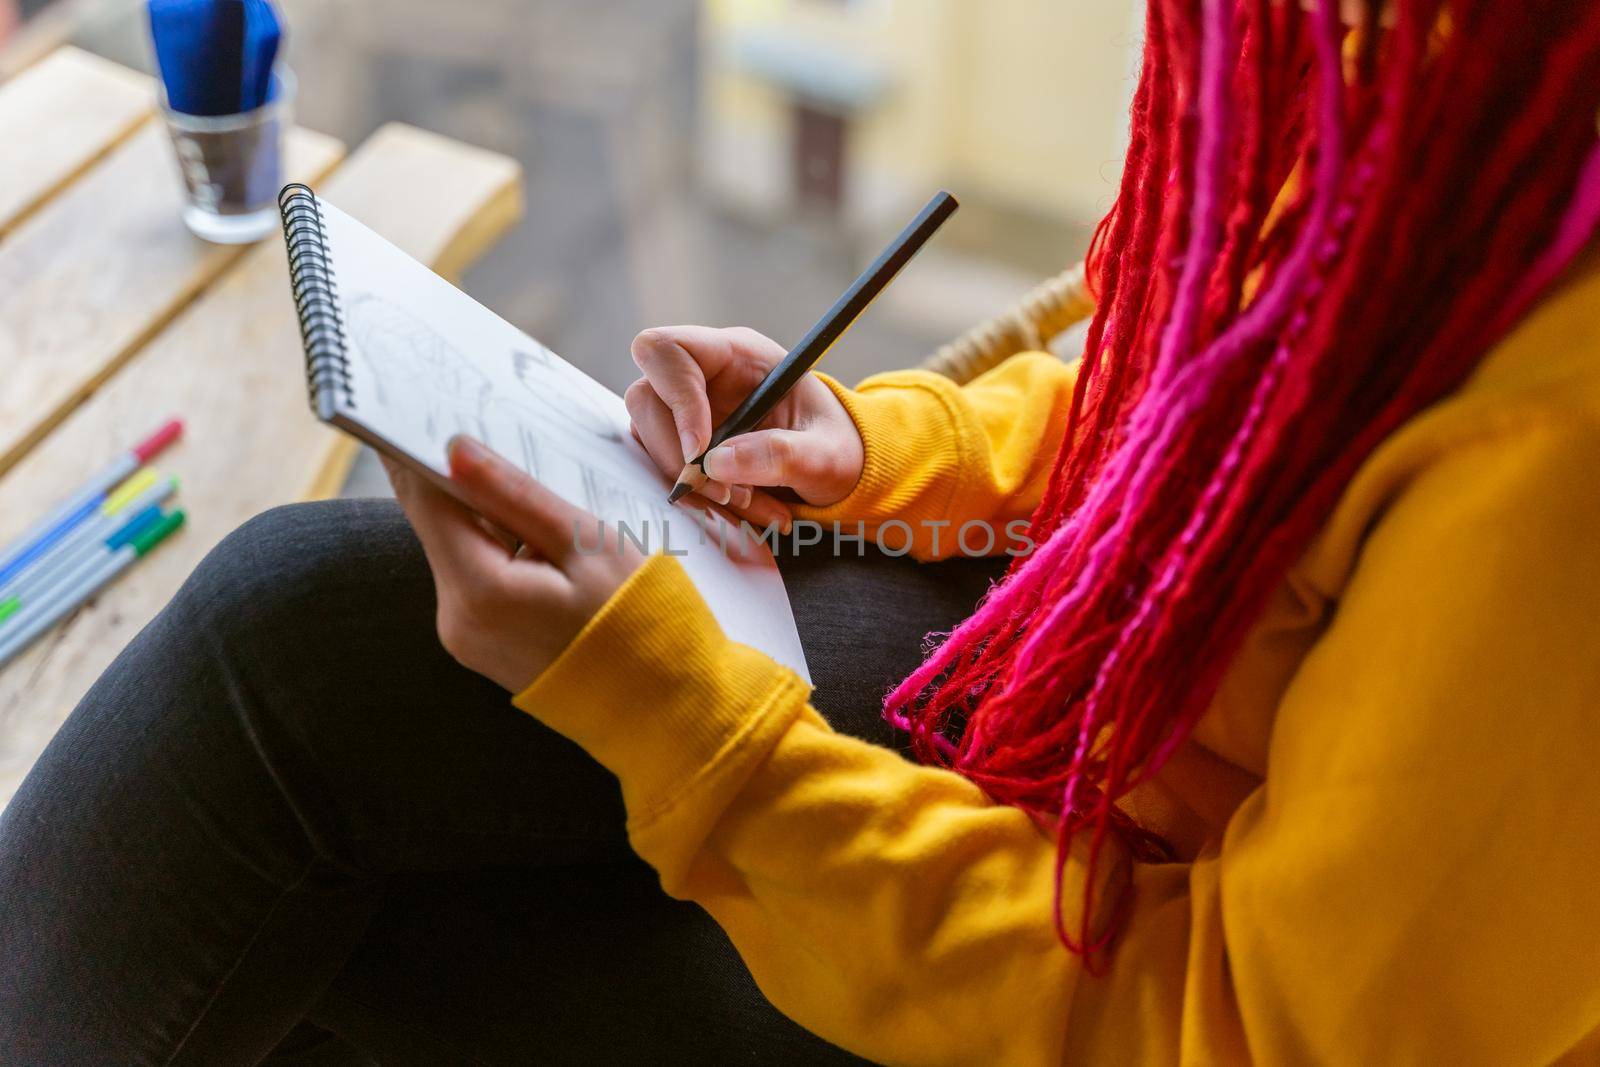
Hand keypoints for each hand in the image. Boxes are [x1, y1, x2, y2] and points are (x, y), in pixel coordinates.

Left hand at [384, 436, 643, 692]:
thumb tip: (454, 449)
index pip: (427, 502)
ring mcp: (466, 639)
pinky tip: (537, 534)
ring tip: (527, 481)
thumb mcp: (587, 546)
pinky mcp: (482, 646)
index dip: (416, 449)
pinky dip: (497, 548)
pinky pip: (477, 579)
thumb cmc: (642, 622)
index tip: (413, 404)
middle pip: (440, 525)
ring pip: (459, 550)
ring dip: (484, 514)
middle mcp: (457, 620)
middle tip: (479, 423)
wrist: (667, 708)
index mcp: (480, 592)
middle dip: (458, 478)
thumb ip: (517, 496)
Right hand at [626, 325, 864, 527]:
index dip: (674, 397)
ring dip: (692, 483)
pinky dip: (700, 497)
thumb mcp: (827, 454)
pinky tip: (743, 505)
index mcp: (737, 353)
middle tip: (724, 492)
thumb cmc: (838, 447)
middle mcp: (704, 375)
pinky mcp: (684, 442)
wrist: (839, 468)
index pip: (668, 350)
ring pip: (652, 440)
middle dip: (677, 456)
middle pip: (646, 399)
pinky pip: (667, 468)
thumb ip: (782, 454)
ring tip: (747, 501)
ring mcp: (689, 409)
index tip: (698, 451)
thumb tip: (717, 462)